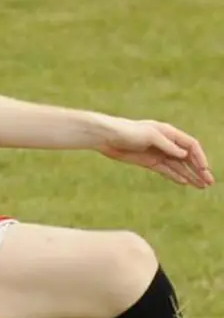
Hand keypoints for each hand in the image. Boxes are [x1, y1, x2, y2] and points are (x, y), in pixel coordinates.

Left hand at [97, 118, 213, 188]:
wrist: (107, 137)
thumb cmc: (128, 131)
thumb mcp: (150, 136)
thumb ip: (167, 146)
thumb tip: (184, 155)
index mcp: (169, 133)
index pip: (190, 145)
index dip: (199, 157)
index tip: (204, 169)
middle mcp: (166, 143)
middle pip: (187, 158)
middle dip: (199, 170)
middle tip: (209, 182)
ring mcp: (158, 153)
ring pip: (178, 166)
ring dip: (190, 175)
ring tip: (201, 186)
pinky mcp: (149, 162)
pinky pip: (166, 170)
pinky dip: (175, 176)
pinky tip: (185, 183)